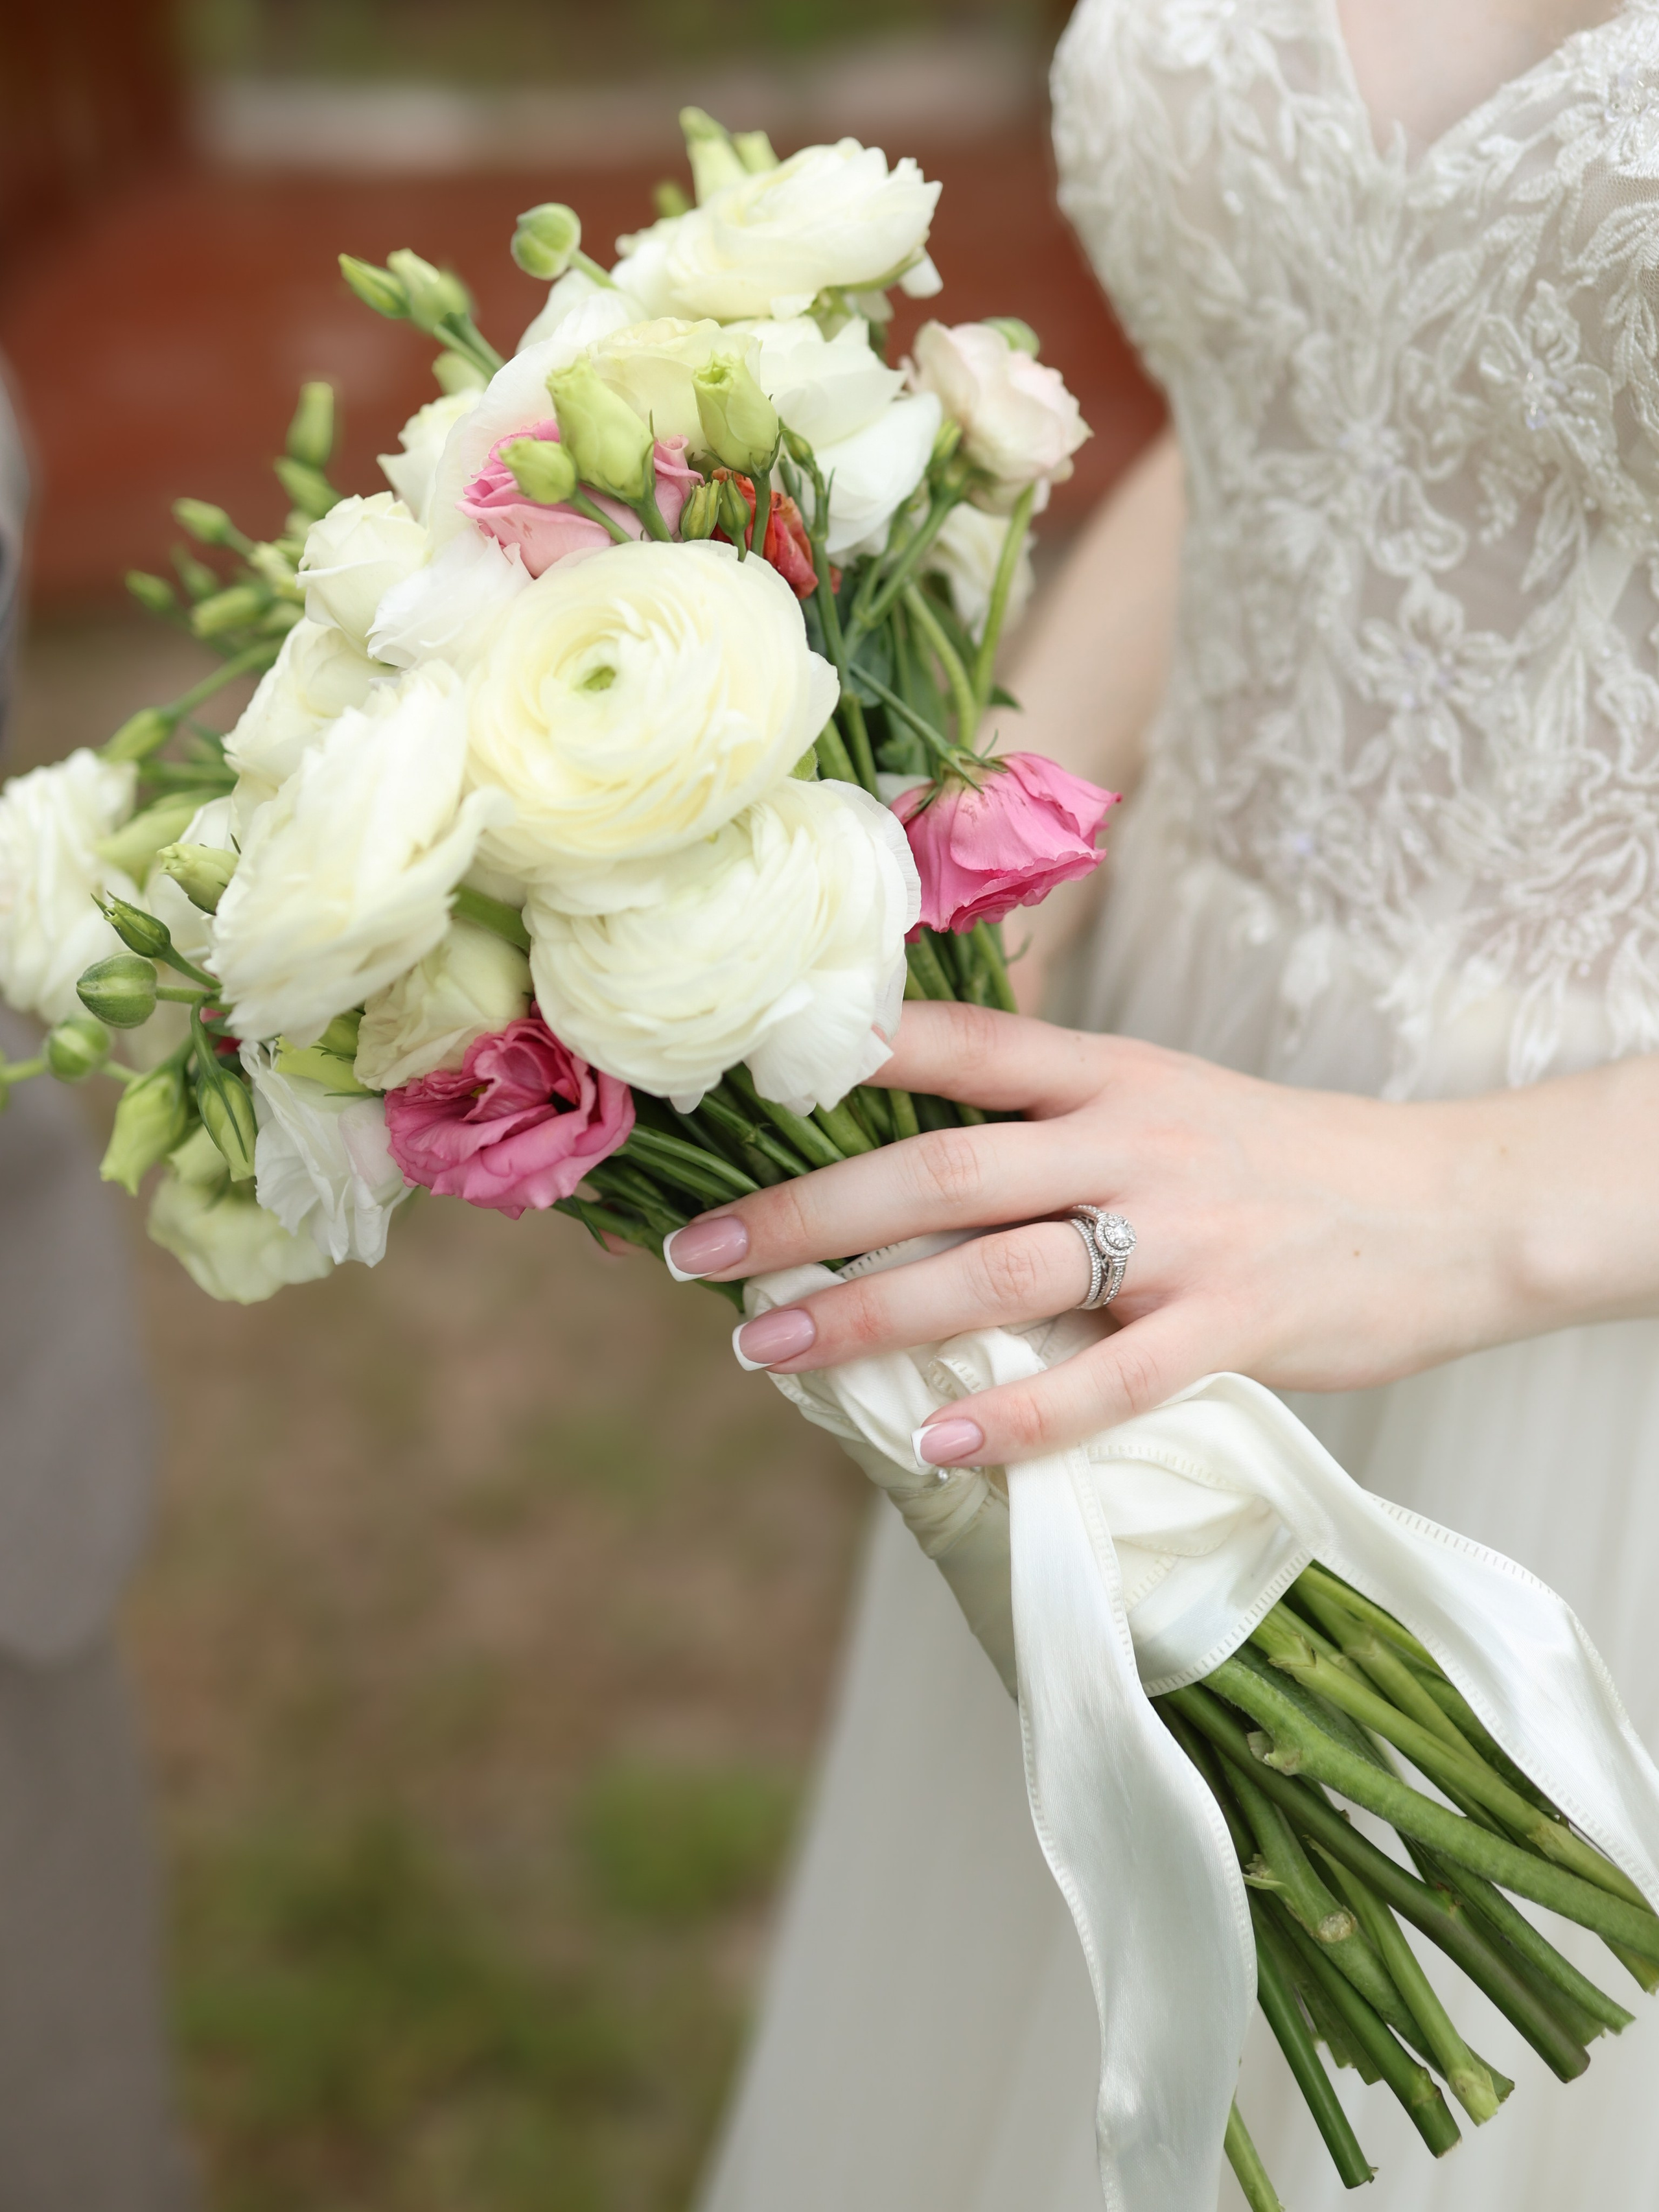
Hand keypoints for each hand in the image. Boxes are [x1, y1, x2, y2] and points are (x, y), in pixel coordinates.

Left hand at [665, 1003, 1534, 1466]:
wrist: (1453, 1207)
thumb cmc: (1286, 1166)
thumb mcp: (1172, 1105)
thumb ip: (1057, 1128)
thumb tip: (915, 1175)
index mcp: (1113, 1076)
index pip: (962, 1046)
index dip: (848, 1057)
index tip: (740, 1083)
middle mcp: (1133, 1142)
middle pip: (943, 1168)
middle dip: (810, 1214)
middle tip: (703, 1259)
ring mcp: (1182, 1235)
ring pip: (999, 1270)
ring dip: (873, 1315)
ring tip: (772, 1351)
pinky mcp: (1234, 1326)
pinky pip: (1109, 1378)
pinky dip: (1021, 1415)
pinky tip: (942, 1446)